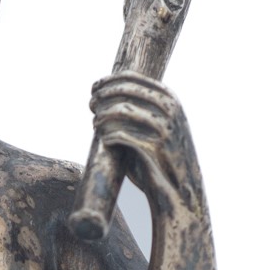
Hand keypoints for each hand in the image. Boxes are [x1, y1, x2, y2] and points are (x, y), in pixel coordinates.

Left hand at [90, 73, 201, 210]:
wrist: (180, 192)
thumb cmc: (161, 158)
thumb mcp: (156, 127)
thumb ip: (137, 109)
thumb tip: (102, 94)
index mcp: (170, 98)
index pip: (131, 77)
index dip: (107, 81)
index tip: (94, 88)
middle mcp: (170, 109)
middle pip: (124, 91)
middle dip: (102, 96)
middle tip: (90, 105)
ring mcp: (164, 127)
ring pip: (121, 111)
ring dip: (103, 116)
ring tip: (95, 124)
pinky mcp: (155, 148)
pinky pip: (121, 135)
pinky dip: (108, 135)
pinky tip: (104, 139)